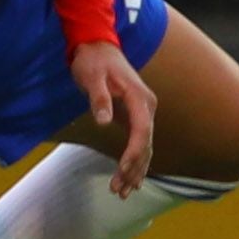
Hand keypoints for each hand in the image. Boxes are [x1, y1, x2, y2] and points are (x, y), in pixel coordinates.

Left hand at [70, 44, 158, 195]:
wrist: (97, 45)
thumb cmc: (93, 60)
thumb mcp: (92, 77)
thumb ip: (99, 99)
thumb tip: (104, 121)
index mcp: (140, 98)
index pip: (142, 131)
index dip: (134, 153)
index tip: (123, 170)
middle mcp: (147, 107)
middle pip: (145, 144)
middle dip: (133, 169)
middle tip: (118, 190)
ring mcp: (143, 112)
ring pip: (144, 147)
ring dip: (135, 171)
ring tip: (122, 193)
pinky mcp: (134, 116)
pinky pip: (139, 143)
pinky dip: (135, 162)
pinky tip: (130, 180)